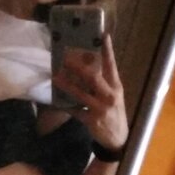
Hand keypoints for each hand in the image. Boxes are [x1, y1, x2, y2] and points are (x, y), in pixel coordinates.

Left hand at [54, 34, 127, 150]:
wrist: (118, 138)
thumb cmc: (114, 113)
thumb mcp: (114, 96)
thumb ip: (105, 83)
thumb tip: (89, 68)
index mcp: (116, 87)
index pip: (112, 65)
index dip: (108, 50)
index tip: (103, 35)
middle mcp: (109, 96)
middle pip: (93, 78)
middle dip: (79, 67)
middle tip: (66, 58)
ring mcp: (100, 109)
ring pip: (81, 94)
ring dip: (67, 85)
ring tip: (56, 78)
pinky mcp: (92, 120)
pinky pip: (76, 112)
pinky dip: (67, 106)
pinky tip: (57, 101)